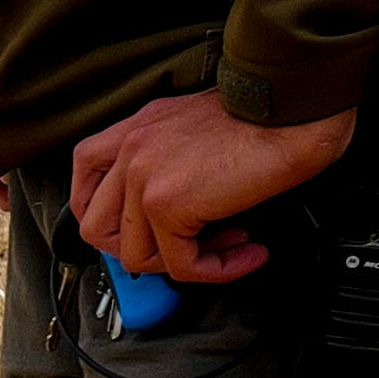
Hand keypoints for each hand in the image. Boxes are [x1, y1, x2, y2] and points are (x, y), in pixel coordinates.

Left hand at [68, 81, 357, 287]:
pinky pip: (181, 265)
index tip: (141, 229)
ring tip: (230, 246)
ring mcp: (142, 177)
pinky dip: (217, 270)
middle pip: (96, 227)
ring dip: (184, 263)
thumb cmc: (266, 114)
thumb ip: (174, 161)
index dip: (105, 214)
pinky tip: (248, 253)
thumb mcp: (201, 128)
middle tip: (188, 246)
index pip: (86, 176)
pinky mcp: (167, 204)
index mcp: (136, 127)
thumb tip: (177, 211)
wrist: (292, 107)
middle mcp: (130, 148)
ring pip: (135, 256)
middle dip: (142, 250)